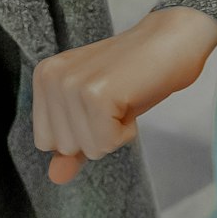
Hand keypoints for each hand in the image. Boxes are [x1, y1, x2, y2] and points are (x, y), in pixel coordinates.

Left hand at [33, 6, 216, 182]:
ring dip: (114, 133)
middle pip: (65, 148)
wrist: (173, 40)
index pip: (46, 142)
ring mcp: (71, 85)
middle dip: (97, 134)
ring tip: (124, 98)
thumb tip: (56, 177)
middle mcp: (51, 78)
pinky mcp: (96, 94)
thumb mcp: (96, 112)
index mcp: (44, 77)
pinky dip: (126, 132)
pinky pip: (106, 143)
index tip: (102, 105)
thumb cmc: (136, 75)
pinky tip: (132, 100)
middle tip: (116, 100)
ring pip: (87, 148)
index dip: (81, 134)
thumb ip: (73, 144)